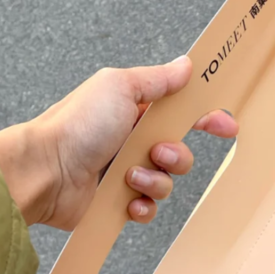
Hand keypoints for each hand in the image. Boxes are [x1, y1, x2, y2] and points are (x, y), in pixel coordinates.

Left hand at [0, 56, 237, 230]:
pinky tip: (127, 199)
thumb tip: (185, 65)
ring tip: (129, 176)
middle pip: (179, 151)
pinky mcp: (117, 202)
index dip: (205, 117)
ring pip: (166, 182)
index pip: (179, 112)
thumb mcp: (120, 87)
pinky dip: (142, 205)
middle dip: (176, 155)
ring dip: (155, 180)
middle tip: (158, 152)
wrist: (48, 170)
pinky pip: (149, 208)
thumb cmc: (77, 125)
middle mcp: (129, 140)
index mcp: (133, 110)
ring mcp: (124, 172)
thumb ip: (157, 79)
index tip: (226, 125)